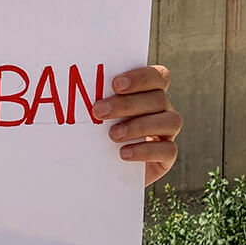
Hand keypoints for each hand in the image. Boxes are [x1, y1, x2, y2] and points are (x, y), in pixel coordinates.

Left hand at [93, 65, 180, 186]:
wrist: (105, 168)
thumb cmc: (99, 131)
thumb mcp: (99, 114)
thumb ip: (98, 99)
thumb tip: (75, 86)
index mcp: (151, 92)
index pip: (158, 76)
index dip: (140, 77)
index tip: (115, 84)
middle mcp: (164, 109)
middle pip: (159, 99)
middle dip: (128, 104)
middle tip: (99, 111)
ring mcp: (168, 132)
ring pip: (170, 121)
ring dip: (139, 126)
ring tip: (112, 135)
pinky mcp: (167, 156)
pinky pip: (168, 150)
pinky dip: (145, 151)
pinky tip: (124, 153)